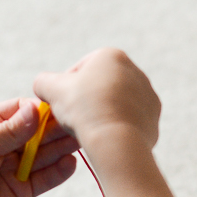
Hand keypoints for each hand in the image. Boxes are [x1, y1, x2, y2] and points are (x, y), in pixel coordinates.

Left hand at [0, 97, 79, 196]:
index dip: (39, 110)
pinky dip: (60, 171)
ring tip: (80, 140)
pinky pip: (46, 178)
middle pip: (38, 131)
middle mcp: (6, 143)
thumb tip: (36, 110)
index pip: (21, 110)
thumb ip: (10, 130)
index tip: (56, 109)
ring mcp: (16, 166)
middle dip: (56, 128)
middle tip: (76, 124)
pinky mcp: (24, 189)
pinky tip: (70, 163)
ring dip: (62, 147)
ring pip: (45, 154)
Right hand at [33, 48, 160, 153]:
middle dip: (85, 101)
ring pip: (115, 104)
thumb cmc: (84, 109)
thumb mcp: (52, 89)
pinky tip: (105, 137)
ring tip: (88, 129)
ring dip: (101, 114)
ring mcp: (147, 95)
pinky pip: (128, 121)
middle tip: (72, 118)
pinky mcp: (153, 118)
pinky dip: (116, 128)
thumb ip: (43, 81)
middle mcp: (135, 71)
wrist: (116, 140)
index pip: (80, 69)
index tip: (59, 104)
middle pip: (100, 87)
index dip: (65, 87)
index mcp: (112, 56)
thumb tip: (43, 85)